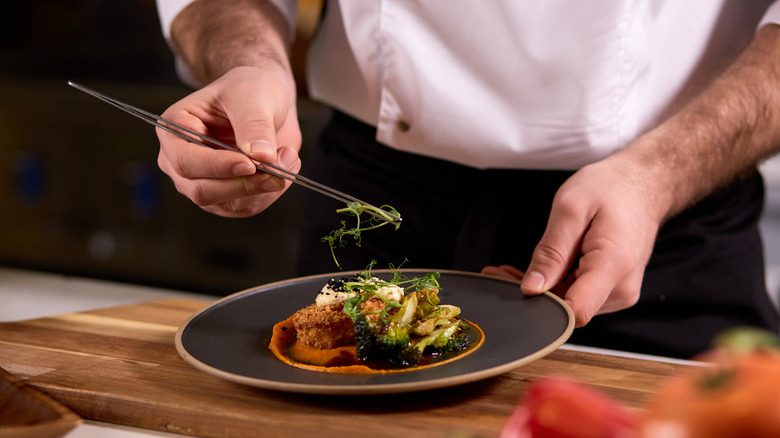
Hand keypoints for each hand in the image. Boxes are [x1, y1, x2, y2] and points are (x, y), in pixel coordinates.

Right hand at [156, 65, 301, 216]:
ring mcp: (202, 182)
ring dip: (263, 188)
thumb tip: (261, 156)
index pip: (185, 160)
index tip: (250, 163)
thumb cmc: (250, 90)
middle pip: (202, 190)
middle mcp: (181, 161)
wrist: (267, 101)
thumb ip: (254, 124)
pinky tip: (284, 168)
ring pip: (227, 204)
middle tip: (278, 171)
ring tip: (288, 158)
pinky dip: (270, 192)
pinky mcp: (227, 197)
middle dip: (244, 185)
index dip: (217, 166)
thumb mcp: (252, 94)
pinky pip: (247, 207)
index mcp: (174, 129)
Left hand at [483, 152, 665, 326]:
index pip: (574, 312)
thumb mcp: (571, 209)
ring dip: (540, 289)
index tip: (512, 284)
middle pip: (566, 309)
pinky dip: (554, 284)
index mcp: (613, 266)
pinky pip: (577, 295)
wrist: (644, 184)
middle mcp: (621, 288)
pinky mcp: (612, 290)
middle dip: (531, 293)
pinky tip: (537, 270)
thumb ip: (551, 252)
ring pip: (569, 304)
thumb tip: (531, 288)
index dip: (539, 304)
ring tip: (510, 269)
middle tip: (499, 271)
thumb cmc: (611, 188)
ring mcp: (619, 292)